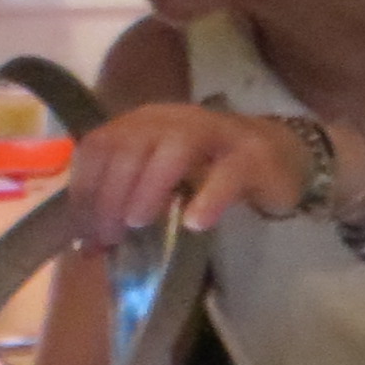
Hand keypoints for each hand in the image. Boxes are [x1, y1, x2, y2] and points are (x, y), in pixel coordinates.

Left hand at [60, 100, 312, 247]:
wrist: (281, 156)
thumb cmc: (209, 171)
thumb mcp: (159, 177)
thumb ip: (124, 200)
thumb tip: (86, 247)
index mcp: (145, 121)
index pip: (100, 145)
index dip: (85, 189)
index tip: (84, 233)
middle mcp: (175, 118)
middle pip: (130, 148)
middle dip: (111, 196)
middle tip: (111, 237)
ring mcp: (217, 132)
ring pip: (173, 150)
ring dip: (148, 188)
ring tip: (139, 224)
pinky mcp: (254, 154)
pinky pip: (227, 173)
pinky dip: (208, 198)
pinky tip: (195, 223)